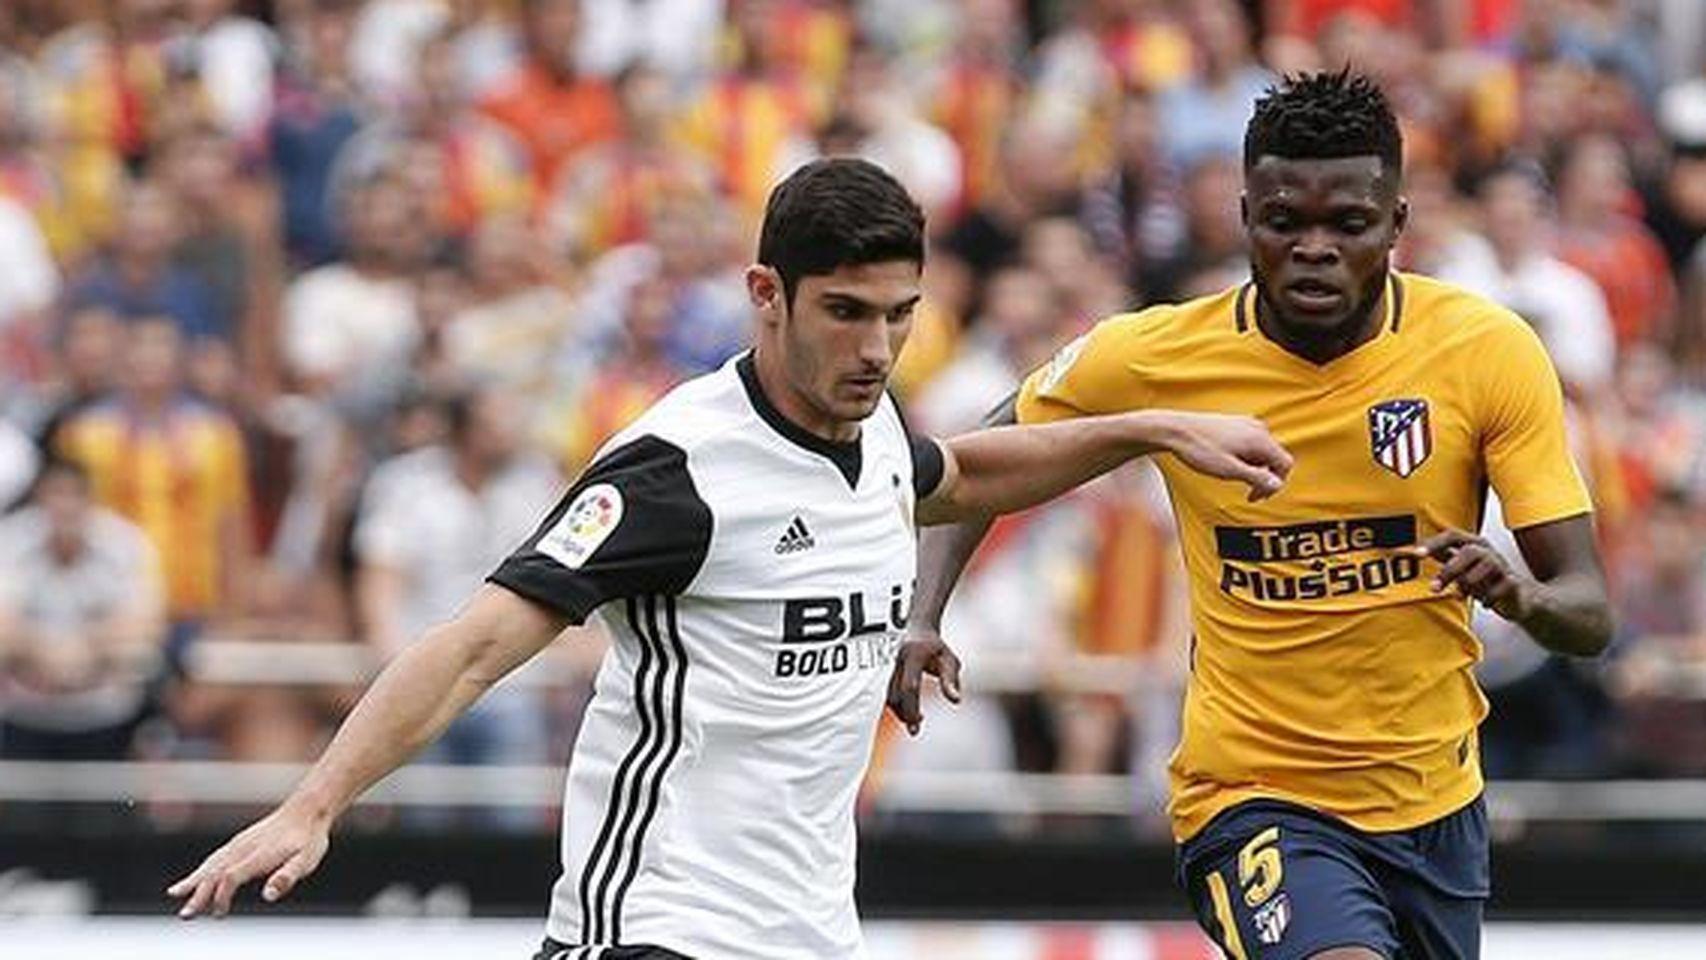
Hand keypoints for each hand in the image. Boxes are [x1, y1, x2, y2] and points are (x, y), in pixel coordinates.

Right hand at [166, 803, 330, 917]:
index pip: (231, 877)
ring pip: (212, 863)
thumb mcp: (306, 860)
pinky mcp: (241, 841)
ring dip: (194, 880)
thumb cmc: (309, 838)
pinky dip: (203, 868)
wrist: (309, 809)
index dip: (222, 895)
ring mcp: (241, 843)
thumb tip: (269, 895)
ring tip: (176, 893)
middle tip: (186, 914)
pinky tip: (196, 877)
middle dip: (198, 893)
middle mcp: (245, 848)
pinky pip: (216, 857)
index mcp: (259, 856)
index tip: (219, 913)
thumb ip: (287, 877)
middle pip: (216, 872)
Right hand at [886, 626, 962, 735]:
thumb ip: (950, 680)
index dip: (912, 707)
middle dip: (904, 713)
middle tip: (916, 728)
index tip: (919, 722)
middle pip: (895, 693)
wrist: (916, 626)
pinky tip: (909, 711)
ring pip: (887, 694)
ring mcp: (886, 664)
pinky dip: (895, 705)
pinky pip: (885, 692)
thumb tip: (956, 700)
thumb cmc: (936, 647)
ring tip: (917, 719)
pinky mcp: (883, 670)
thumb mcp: (949, 660)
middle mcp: (896, 659)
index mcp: (913, 655)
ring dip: (899, 711)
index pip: (910, 686)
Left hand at [1158, 413, 1292, 500]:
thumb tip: (1277, 485)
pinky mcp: (1235, 423)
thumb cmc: (1199, 449)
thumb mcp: (1229, 470)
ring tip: (1231, 475)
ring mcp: (1246, 423)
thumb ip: (1256, 478)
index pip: (1285, 464)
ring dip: (1253, 468)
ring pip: (1261, 451)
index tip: (1257, 497)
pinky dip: (1245, 457)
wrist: (1174, 429)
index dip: (1275, 485)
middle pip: (1274, 458)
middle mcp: (1257, 428)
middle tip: (1247, 493)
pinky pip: (1250, 443)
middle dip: (1263, 477)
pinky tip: (1226, 463)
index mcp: (1260, 439)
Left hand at [1410, 529, 1532, 620]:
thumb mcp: (1461, 566)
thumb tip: (1415, 549)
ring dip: (1468, 584)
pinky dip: (1487, 598)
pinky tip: (1483, 603)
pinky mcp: (1513, 583)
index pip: (1452, 535)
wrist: (1519, 598)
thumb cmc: (1485, 579)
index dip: (1434, 543)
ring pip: (1485, 567)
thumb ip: (1443, 556)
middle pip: (1469, 552)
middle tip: (1434, 588)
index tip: (1416, 554)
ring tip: (1461, 595)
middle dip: (1449, 571)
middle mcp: (1488, 551)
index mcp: (1473, 544)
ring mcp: (1502, 566)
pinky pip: (1499, 588)